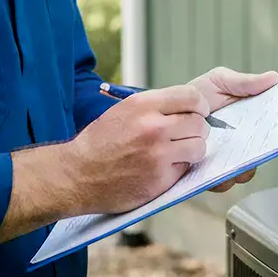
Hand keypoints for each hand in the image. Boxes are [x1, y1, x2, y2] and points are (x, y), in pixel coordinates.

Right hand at [64, 85, 210, 214]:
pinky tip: (161, 169)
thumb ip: (155, 108)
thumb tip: (188, 109)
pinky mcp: (161, 179)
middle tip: (186, 137)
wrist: (77, 175)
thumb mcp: (123, 112)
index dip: (199, 106)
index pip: (191, 97)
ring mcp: (158, 154)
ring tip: (176, 154)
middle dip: (197, 131)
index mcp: (143, 105)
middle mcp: (153, 127)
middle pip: (200, 124)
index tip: (198, 113)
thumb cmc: (100, 143)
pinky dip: (178, 169)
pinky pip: (186, 169)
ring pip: (199, 147)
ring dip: (192, 151)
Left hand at [189, 67, 277, 192]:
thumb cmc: (192, 98)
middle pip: (261, 154)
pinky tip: (216, 167)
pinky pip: (221, 182)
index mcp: (248, 124)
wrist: (163, 115)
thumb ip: (243, 83)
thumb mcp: (218, 82)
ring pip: (244, 171)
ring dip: (243, 167)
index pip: (271, 131)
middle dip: (264, 150)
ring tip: (236, 158)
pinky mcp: (207, 175)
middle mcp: (240, 145)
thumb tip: (273, 78)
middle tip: (261, 144)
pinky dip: (222, 177)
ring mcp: (225, 161)